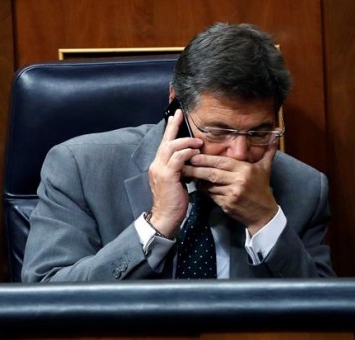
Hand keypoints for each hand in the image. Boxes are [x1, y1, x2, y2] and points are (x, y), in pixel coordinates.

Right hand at [147, 110, 202, 236]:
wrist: (166, 217)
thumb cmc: (174, 202)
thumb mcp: (177, 182)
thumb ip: (180, 169)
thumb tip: (191, 159)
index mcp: (158, 166)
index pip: (164, 144)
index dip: (170, 130)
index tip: (175, 117)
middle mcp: (156, 165)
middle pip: (166, 141)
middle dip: (174, 126)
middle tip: (181, 115)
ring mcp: (160, 170)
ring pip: (171, 147)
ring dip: (186, 142)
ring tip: (198, 142)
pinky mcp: (167, 176)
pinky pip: (177, 158)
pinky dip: (187, 153)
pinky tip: (196, 153)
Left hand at [184, 143, 278, 234]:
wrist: (264, 213)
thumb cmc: (262, 188)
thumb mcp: (266, 168)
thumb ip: (269, 150)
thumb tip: (276, 132)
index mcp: (245, 169)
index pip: (221, 162)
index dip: (206, 158)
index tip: (193, 155)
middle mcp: (239, 181)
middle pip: (212, 173)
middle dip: (197, 169)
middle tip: (184, 165)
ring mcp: (232, 194)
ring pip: (210, 185)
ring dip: (199, 181)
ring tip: (189, 175)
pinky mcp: (227, 205)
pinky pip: (212, 196)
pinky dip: (205, 192)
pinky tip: (200, 188)